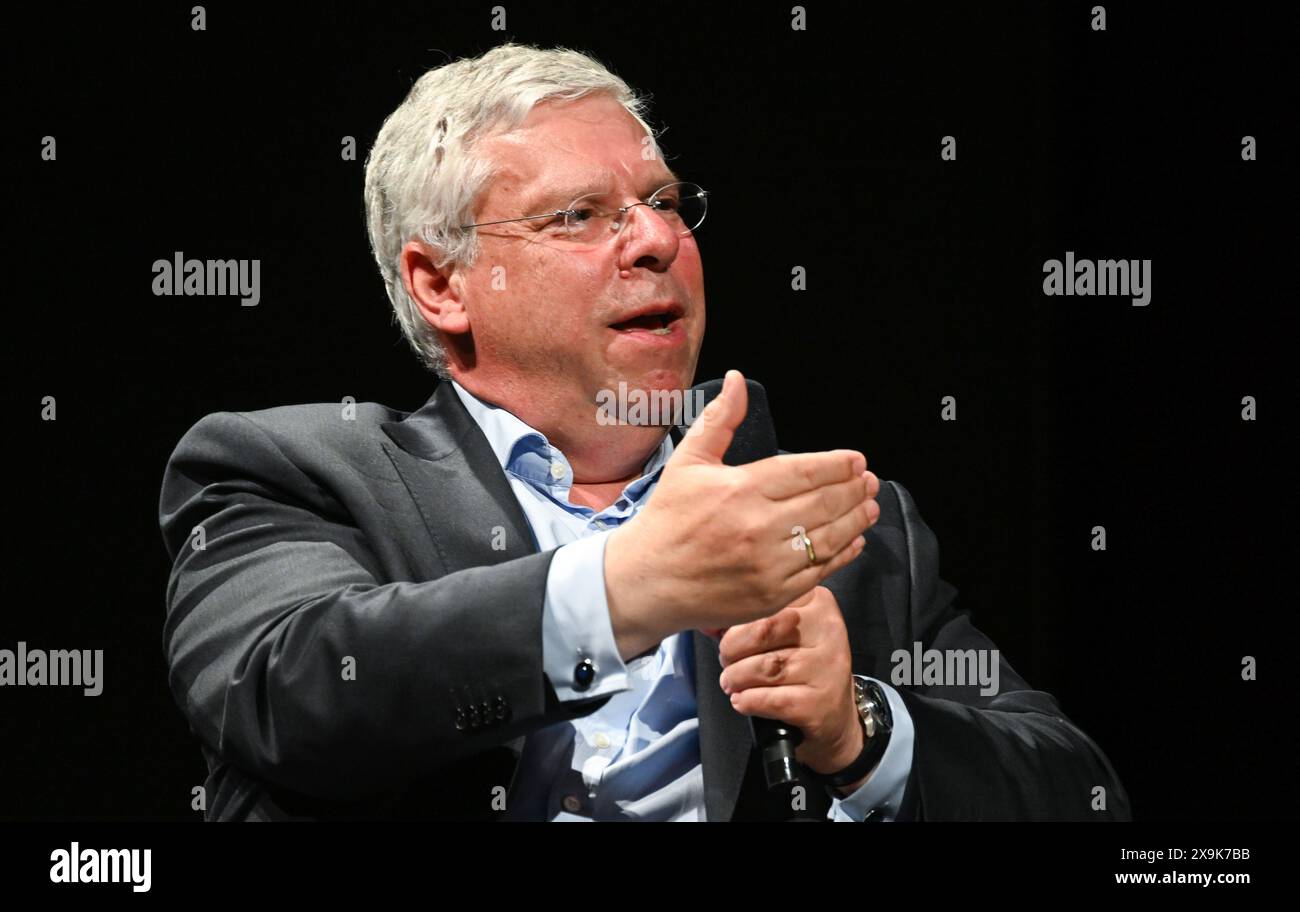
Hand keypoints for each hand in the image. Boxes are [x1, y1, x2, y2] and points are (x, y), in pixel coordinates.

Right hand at [603, 370, 880, 659]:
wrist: (648, 581)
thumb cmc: (668, 518)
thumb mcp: (688, 462)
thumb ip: (719, 419)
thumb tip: (738, 379)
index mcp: (741, 489)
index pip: (807, 471)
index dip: (839, 465)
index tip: (857, 460)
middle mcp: (759, 527)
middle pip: (826, 503)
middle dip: (855, 489)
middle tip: (869, 480)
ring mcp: (769, 565)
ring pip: (830, 537)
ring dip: (857, 519)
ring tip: (870, 506)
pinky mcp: (773, 594)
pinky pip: (821, 571)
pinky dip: (844, 553)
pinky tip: (854, 539)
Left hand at [716, 586, 867, 779]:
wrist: (834, 714)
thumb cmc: (801, 665)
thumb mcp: (783, 633)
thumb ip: (749, 620)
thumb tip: (708, 621)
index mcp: (818, 602)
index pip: (765, 601)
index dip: (734, 621)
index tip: (722, 634)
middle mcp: (828, 630)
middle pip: (762, 631)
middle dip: (731, 649)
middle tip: (726, 662)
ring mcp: (827, 667)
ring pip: (764, 667)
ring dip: (735, 678)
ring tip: (731, 682)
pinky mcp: (819, 702)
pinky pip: (769, 699)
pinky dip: (747, 700)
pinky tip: (742, 700)